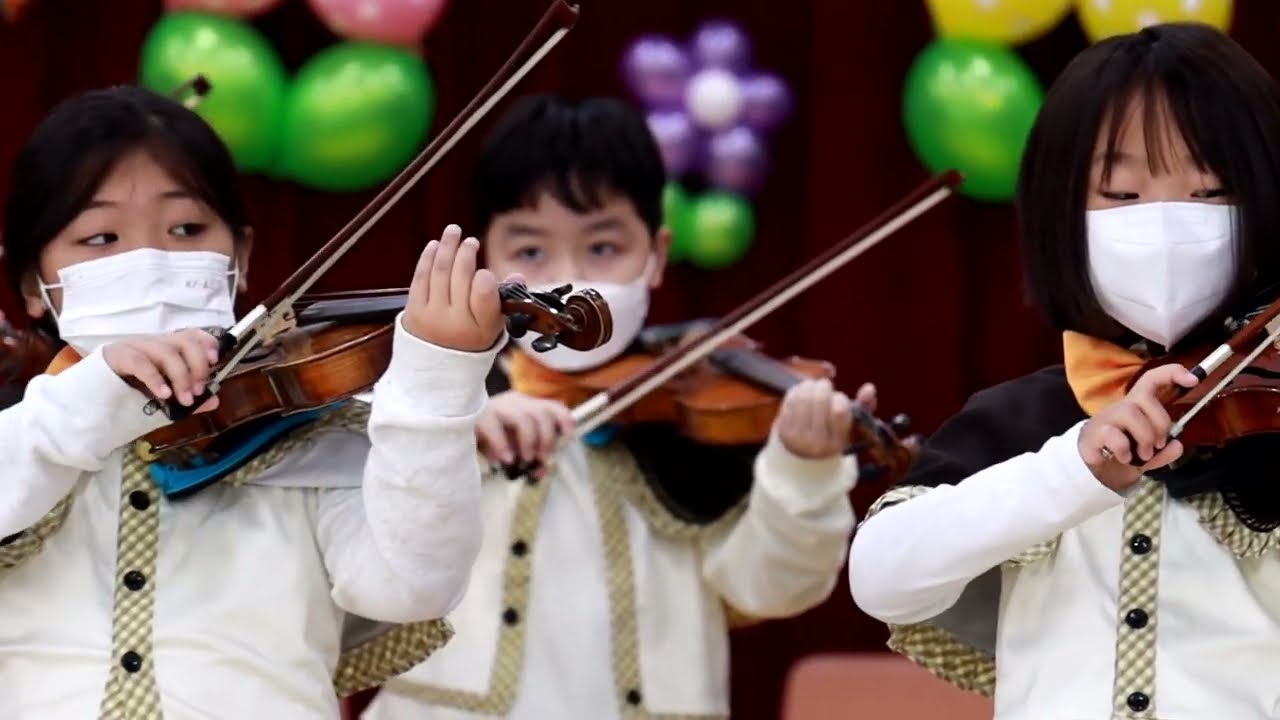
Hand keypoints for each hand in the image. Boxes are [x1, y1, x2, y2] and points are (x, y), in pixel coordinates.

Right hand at [102, 328, 220, 413]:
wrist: (87, 402)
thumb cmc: (127, 398)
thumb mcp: (163, 400)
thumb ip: (187, 399)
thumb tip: (214, 400)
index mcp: (164, 348)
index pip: (190, 334)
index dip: (206, 343)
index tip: (215, 360)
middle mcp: (151, 343)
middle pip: (183, 340)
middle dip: (197, 364)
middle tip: (199, 390)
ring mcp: (133, 347)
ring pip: (165, 350)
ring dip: (181, 376)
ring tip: (184, 399)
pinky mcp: (115, 356)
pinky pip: (140, 362)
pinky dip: (155, 378)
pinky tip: (163, 394)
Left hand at [403, 224, 516, 352]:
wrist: (435, 369)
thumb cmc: (469, 341)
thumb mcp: (493, 327)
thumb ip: (504, 300)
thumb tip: (517, 276)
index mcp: (480, 329)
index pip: (484, 295)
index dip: (486, 278)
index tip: (486, 271)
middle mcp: (455, 323)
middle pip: (460, 276)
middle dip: (466, 253)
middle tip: (471, 241)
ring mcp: (431, 316)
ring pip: (440, 272)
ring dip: (447, 247)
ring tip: (453, 231)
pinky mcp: (413, 312)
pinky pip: (420, 277)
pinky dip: (428, 258)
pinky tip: (435, 245)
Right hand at [475, 391, 574, 465]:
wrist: (454, 430)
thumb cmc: (487, 440)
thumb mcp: (512, 449)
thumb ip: (529, 458)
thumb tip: (539, 471)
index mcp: (526, 406)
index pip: (552, 407)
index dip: (564, 420)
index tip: (569, 436)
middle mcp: (514, 402)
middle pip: (542, 414)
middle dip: (546, 439)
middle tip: (540, 459)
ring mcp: (496, 406)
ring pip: (524, 419)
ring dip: (529, 442)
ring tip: (523, 461)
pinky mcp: (478, 415)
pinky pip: (494, 426)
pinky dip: (503, 445)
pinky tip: (505, 459)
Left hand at [774, 378, 870, 458]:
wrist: (800, 456)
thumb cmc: (830, 435)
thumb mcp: (850, 427)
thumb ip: (864, 408)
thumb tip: (869, 388)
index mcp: (836, 444)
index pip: (839, 411)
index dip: (840, 398)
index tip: (838, 399)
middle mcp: (816, 443)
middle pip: (819, 399)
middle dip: (824, 386)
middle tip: (825, 387)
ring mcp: (797, 436)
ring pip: (804, 396)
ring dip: (811, 385)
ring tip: (814, 387)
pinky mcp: (782, 428)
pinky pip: (791, 398)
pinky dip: (798, 389)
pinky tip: (802, 391)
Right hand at [1078, 363, 1198, 491]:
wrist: (1093, 469)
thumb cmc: (1122, 453)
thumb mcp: (1150, 456)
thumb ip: (1165, 452)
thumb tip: (1177, 445)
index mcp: (1138, 406)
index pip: (1152, 379)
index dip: (1171, 374)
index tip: (1192, 380)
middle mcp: (1122, 407)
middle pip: (1145, 398)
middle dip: (1160, 423)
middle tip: (1159, 444)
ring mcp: (1107, 419)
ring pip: (1130, 413)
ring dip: (1144, 437)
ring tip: (1144, 455)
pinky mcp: (1094, 433)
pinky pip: (1113, 434)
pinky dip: (1125, 449)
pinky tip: (1125, 458)